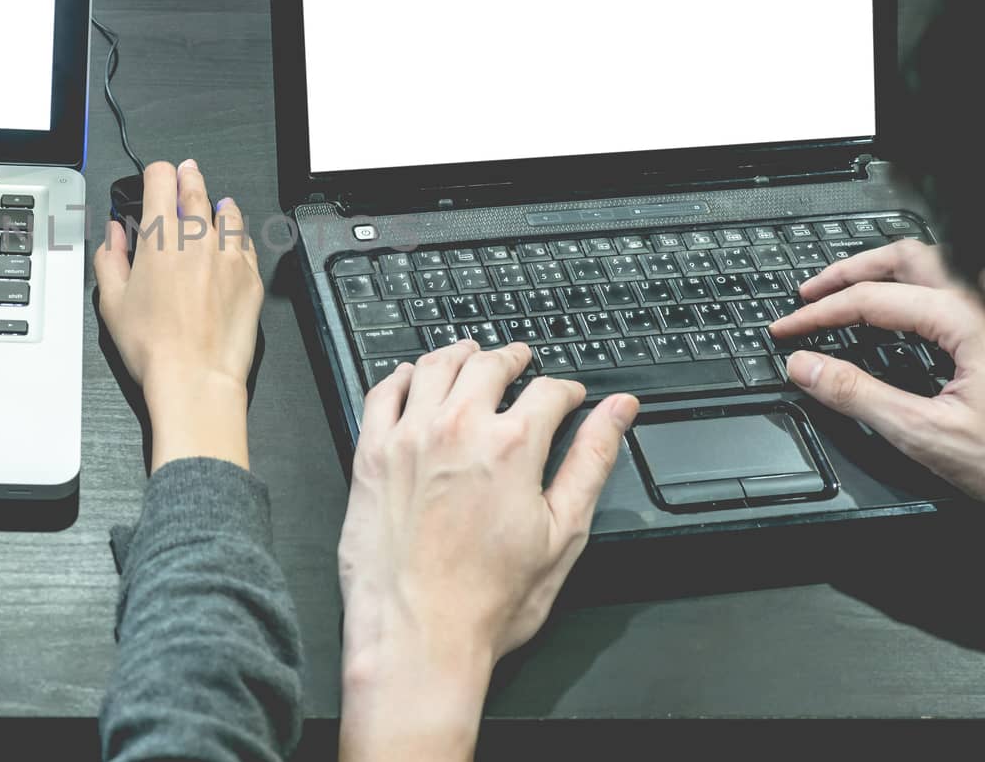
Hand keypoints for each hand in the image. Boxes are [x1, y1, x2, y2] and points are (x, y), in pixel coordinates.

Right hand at [93, 159, 262, 470]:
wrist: (194, 378)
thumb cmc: (153, 347)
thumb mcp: (111, 302)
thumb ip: (110, 259)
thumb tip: (113, 235)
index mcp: (160, 237)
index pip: (161, 179)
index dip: (156, 173)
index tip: (155, 178)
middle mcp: (198, 238)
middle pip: (197, 188)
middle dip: (188, 177)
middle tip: (186, 173)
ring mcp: (229, 256)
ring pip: (228, 212)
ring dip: (217, 204)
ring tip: (214, 205)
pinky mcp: (250, 277)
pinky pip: (246, 243)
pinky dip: (237, 237)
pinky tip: (231, 243)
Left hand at [336, 341, 638, 761]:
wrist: (417, 634)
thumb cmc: (488, 600)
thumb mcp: (563, 533)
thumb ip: (592, 461)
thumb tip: (617, 412)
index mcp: (511, 446)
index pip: (548, 392)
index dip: (567, 389)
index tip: (570, 394)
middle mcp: (456, 428)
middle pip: (487, 365)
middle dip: (511, 357)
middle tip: (520, 357)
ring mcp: (407, 437)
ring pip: (433, 367)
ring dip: (458, 354)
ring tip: (470, 354)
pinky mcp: (369, 455)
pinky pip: (381, 393)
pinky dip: (400, 375)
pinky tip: (409, 376)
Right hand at [769, 239, 984, 498]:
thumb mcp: (927, 434)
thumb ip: (858, 395)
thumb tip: (806, 367)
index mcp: (971, 322)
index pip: (875, 298)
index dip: (821, 313)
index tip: (787, 331)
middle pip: (908, 258)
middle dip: (850, 271)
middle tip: (809, 294)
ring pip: (935, 268)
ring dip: (883, 273)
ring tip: (846, 294)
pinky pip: (952, 295)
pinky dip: (912, 293)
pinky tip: (897, 318)